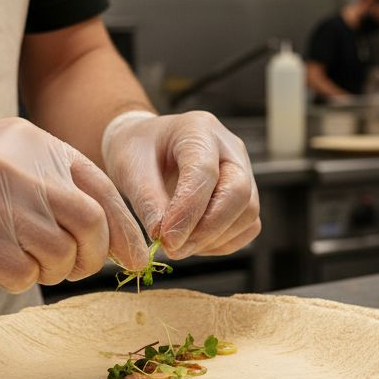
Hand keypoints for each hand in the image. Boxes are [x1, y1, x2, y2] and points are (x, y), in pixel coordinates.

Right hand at [0, 118, 147, 291]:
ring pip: (58, 255)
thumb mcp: (3, 153)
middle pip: (89, 224)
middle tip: (76, 267)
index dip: (125, 230)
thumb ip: (52, 181)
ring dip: (54, 272)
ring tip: (30, 264)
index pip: (102, 188)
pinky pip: (22, 275)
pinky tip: (1, 267)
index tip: (134, 257)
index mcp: (32, 142)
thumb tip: (109, 231)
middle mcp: (14, 167)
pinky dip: (22, 281)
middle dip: (92, 257)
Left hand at [102, 111, 261, 259]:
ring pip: (248, 213)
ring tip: (178, 245)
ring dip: (214, 239)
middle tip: (174, 249)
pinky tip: (194, 242)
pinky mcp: (246, 196)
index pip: (205, 172)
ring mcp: (244, 171)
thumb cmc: (137, 152)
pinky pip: (248, 226)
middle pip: (239, 193)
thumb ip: (147, 201)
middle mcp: (230, 148)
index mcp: (198, 129)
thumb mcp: (129, 169)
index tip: (167, 239)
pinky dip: (222, 243)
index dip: (188, 210)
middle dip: (207, 229)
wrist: (147, 147)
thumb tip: (162, 237)